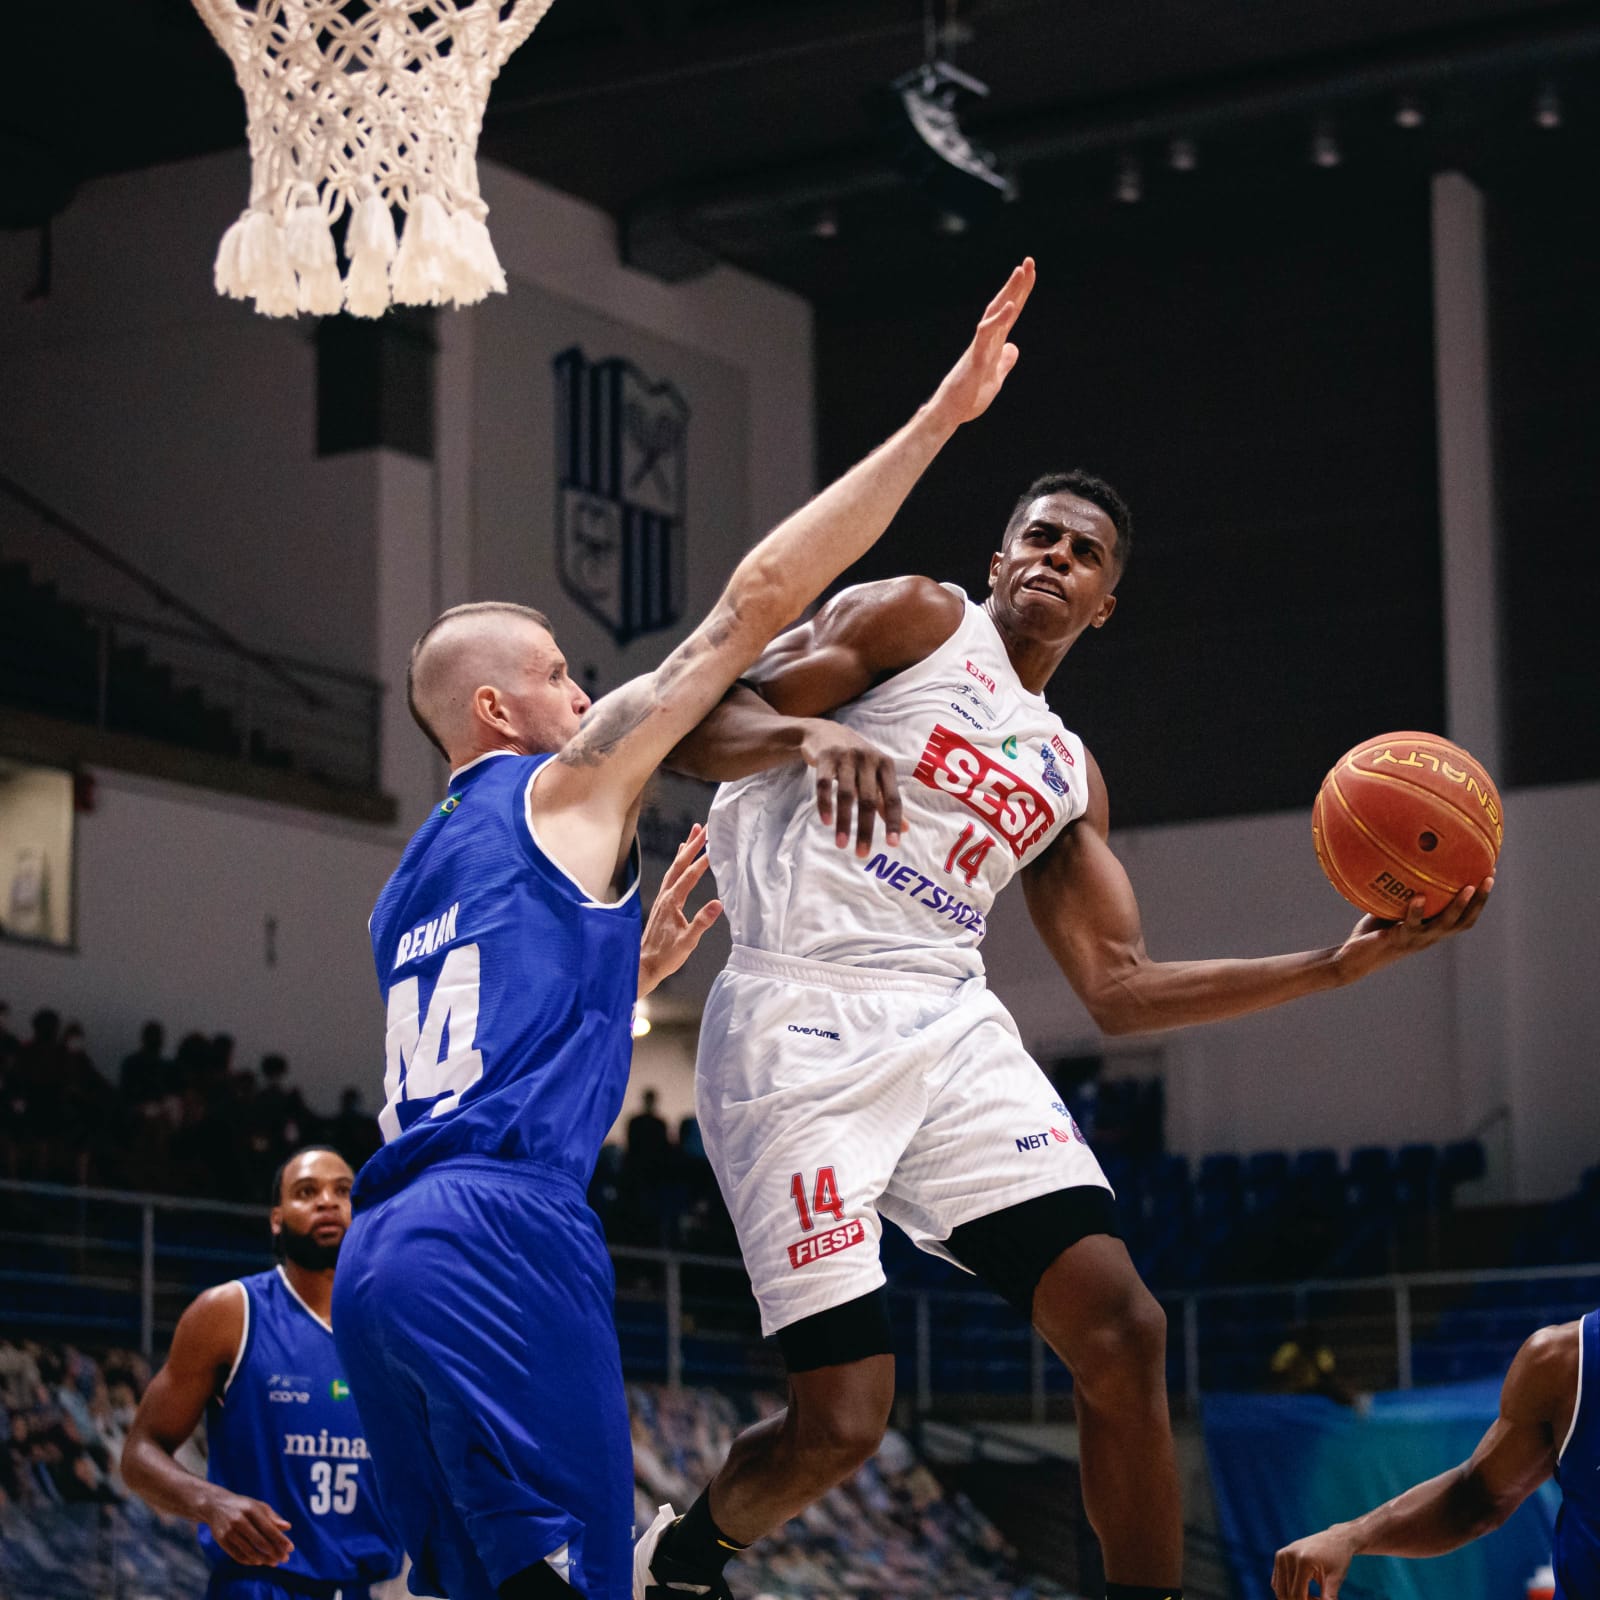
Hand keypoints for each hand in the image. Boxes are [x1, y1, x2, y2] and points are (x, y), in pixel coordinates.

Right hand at [203, 1486, 292, 1565]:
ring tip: (274, 1563)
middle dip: (274, 1552)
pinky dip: (249, 1560)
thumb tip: (288, 1527)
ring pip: (249, 1550)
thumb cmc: (243, 1506)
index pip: (268, 1528)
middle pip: (259, 1541)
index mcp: (252, 1509)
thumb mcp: (258, 1506)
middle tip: (285, 1559)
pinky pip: (237, 1555)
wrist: (216, 1505)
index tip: (291, 1548)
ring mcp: (229, 1531)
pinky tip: (258, 1562)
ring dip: (263, 1559)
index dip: (280, 1539)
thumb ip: (273, 1517)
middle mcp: (240, 1520)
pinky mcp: (221, 1540)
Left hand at [638, 824, 722, 997]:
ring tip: (695, 831)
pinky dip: (679, 861)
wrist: (644, 964)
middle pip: (680, 864)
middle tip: (705, 827)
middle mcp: (666, 895)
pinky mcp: (663, 902)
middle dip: (693, 844)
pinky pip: (671, 874)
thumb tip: (718, 904)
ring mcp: (663, 897)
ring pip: (675, 866)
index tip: (715, 845)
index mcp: (672, 902)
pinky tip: (681, 856)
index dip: (703, 860)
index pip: (690, 875)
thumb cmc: (666, 956)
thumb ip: (702, 922)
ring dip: (685, 848)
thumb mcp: (688, 942)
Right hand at [798, 720, 903, 856]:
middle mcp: (868, 759)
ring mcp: (845, 757)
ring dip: (844, 822)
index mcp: (885, 765)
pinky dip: (825, 804)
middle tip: (862, 854)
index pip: (892, 797)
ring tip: (842, 844)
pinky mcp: (824, 757)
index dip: (893, 821)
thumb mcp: (875, 774)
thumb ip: (886, 801)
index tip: (893, 845)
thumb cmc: (855, 759)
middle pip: (868, 800)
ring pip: (846, 794)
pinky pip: (824, 785)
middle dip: (866, 829)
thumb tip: (905, 830)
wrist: (824, 732)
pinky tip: (826, 822)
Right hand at [925, 258, 1035, 426]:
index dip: (1021, 294)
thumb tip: (1013, 347)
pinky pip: (987, 334)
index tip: (1030, 274)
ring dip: (1008, 292)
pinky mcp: (976, 357)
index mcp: (994, 343)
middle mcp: (987, 339)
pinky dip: (999, 319)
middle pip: (1004, 305)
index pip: (1011, 313)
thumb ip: (1004, 361)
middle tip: (1029, 261)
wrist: (951, 412)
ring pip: (995, 312)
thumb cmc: (969, 397)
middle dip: (1017, 284)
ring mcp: (981, 346)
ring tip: (1020, 272)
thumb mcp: (995, 378)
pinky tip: (1010, 306)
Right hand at [1272, 1525, 1357, 1597]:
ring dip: (1293, 1598)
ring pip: (1279, 1589)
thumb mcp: (1335, 1579)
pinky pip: (1277, 1581)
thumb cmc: (1338, 1558)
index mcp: (1303, 1561)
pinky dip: (1287, 1590)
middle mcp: (1288, 1556)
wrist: (1335, 1539)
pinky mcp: (1280, 1556)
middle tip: (1318, 1599)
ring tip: (1312, 1597)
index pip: (1297, 1595)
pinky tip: (1304, 1591)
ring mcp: (1282, 1554)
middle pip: (1287, 1593)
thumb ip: (1329, 1597)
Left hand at [1332, 876, 1492, 984]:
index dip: (1480, 900)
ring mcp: (1414, 940)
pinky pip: (1408, 926)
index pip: (1464, 916)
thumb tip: (1407, 857)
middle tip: (1488, 879)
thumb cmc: (1373, 930)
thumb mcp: (1390, 907)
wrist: (1352, 959)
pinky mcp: (1395, 941)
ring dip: (1457, 907)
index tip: (1490, 874)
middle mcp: (1429, 937)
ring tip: (1467, 888)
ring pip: (1443, 925)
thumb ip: (1401, 889)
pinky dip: (1415, 912)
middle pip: (1463, 921)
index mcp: (1432, 929)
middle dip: (1479, 901)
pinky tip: (1418, 897)